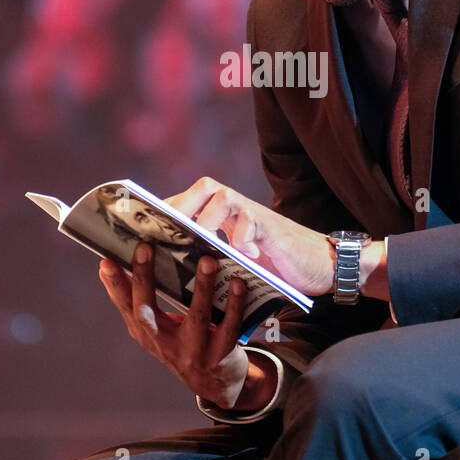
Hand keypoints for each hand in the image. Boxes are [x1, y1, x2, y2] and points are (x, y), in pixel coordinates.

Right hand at [98, 242, 272, 409]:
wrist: (216, 385)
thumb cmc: (183, 344)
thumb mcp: (157, 327)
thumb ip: (139, 299)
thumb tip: (108, 265)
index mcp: (146, 333)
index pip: (125, 306)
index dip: (114, 285)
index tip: (105, 261)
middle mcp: (163, 345)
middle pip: (147, 313)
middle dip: (144, 280)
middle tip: (144, 247)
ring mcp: (192, 353)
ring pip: (196, 318)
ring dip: (202, 288)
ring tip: (207, 260)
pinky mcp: (219, 357)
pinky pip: (229, 328)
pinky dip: (235, 305)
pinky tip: (238, 284)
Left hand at [166, 177, 335, 296]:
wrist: (317, 267)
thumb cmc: (272, 268)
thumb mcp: (233, 264)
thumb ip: (209, 260)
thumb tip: (167, 272)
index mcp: (220, 217)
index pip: (187, 202)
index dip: (164, 210)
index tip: (142, 227)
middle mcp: (236, 209)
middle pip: (203, 187)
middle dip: (182, 205)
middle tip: (168, 230)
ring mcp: (254, 214)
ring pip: (224, 196)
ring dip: (209, 219)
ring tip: (202, 242)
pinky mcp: (272, 226)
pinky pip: (252, 220)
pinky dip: (243, 238)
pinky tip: (245, 256)